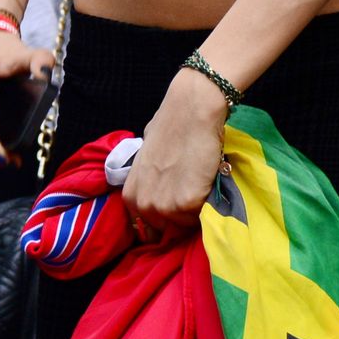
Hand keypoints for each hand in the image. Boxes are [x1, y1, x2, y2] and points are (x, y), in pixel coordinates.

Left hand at [122, 68, 227, 234]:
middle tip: (190, 189)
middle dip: (179, 214)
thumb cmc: (168, 127)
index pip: (149, 227)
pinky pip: (202, 215)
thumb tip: (156, 190)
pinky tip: (206, 178)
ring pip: (186, 224)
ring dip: (195, 209)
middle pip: (167, 228)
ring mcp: (166, 206)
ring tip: (198, 181)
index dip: (165, 216)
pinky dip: (208, 201)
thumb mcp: (145, 160)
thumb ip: (147, 182)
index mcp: (130, 197)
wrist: (191, 110)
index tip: (176, 204)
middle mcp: (144, 206)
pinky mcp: (188, 203)